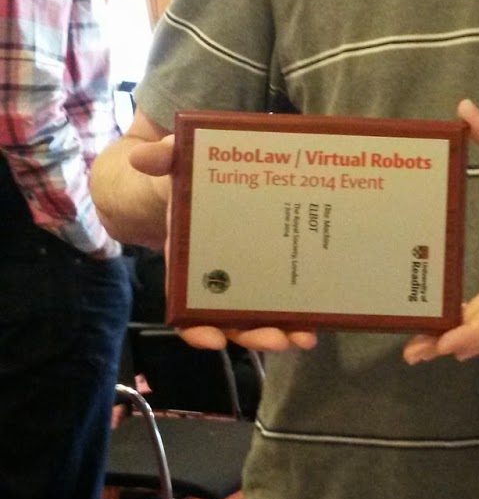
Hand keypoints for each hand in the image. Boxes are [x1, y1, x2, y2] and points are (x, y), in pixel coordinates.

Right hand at [128, 135, 317, 354]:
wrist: (211, 177)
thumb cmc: (190, 177)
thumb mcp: (177, 164)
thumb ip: (164, 159)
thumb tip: (142, 158)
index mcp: (186, 261)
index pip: (186, 306)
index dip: (196, 329)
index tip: (214, 340)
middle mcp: (216, 278)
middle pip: (230, 318)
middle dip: (253, 334)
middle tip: (277, 339)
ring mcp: (246, 278)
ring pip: (258, 317)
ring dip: (280, 332)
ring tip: (304, 338)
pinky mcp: (272, 271)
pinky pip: (281, 302)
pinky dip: (296, 316)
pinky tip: (317, 322)